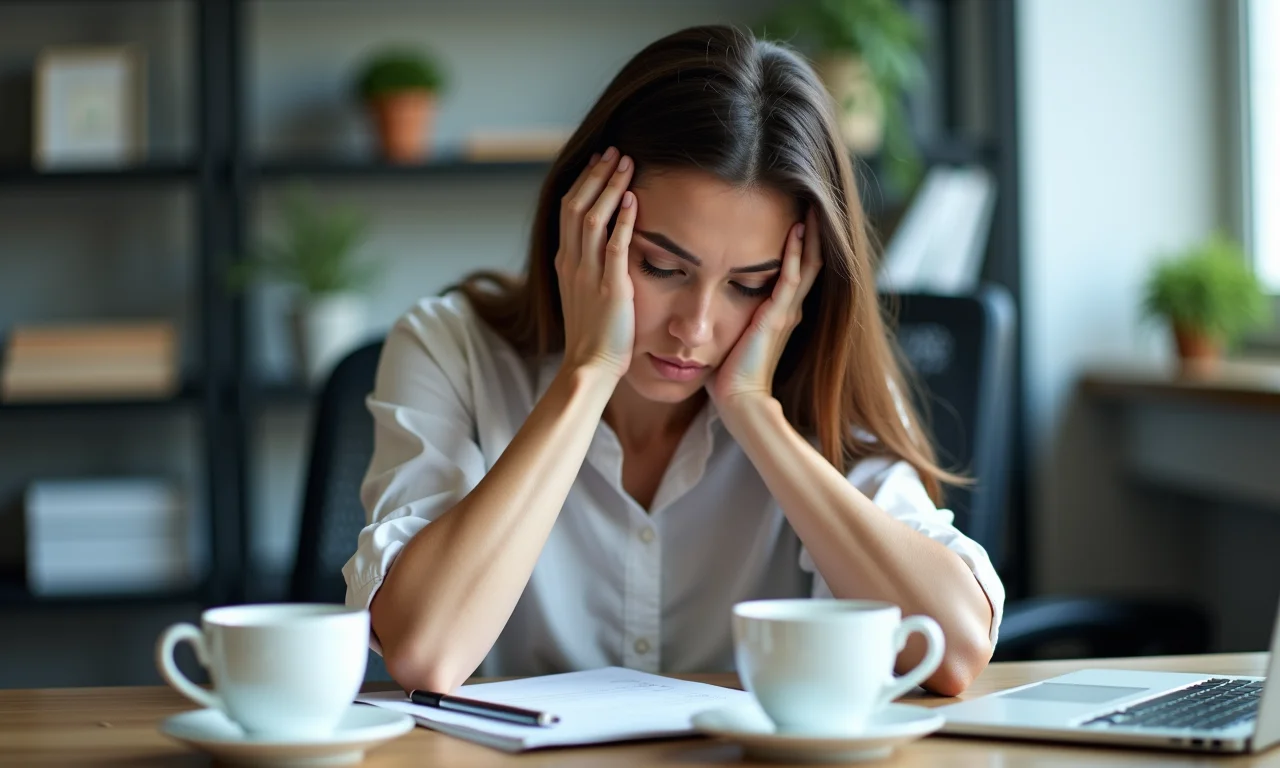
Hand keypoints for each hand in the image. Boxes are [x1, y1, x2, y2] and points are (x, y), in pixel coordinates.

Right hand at [556, 147, 638, 379]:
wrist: (590, 365)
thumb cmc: (594, 334)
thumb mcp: (585, 292)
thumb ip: (590, 265)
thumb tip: (605, 242)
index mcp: (565, 262)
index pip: (569, 210)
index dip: (584, 182)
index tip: (600, 162)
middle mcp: (571, 262)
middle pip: (576, 204)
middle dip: (596, 175)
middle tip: (614, 151)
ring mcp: (588, 274)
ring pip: (592, 217)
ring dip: (610, 187)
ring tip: (627, 164)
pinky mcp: (610, 287)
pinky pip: (615, 245)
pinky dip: (624, 219)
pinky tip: (636, 199)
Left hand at [708, 207, 822, 410]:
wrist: (739, 401)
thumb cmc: (729, 376)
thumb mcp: (731, 338)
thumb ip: (728, 319)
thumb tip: (708, 305)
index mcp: (779, 313)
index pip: (795, 270)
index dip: (799, 244)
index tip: (796, 214)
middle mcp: (789, 309)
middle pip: (809, 261)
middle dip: (811, 231)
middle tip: (812, 199)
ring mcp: (786, 312)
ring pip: (806, 264)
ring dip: (809, 234)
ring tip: (810, 204)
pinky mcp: (777, 317)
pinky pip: (790, 277)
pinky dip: (794, 252)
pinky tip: (797, 229)